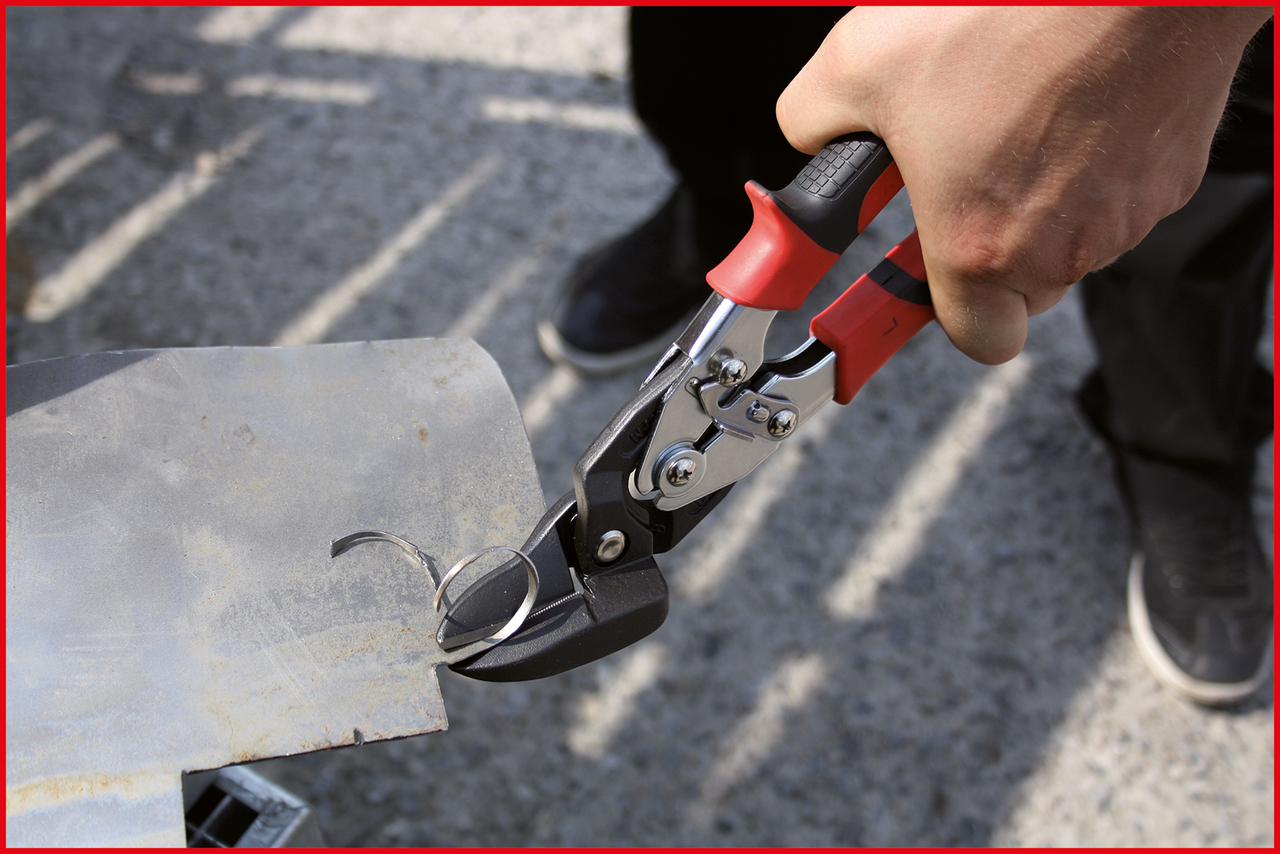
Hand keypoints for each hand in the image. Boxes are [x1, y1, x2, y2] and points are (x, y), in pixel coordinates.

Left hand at [777, 6, 1270, 363]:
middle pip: (1021, 291)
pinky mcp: (1176, 172)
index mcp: (979, 247)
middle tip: (957, 181)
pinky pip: (1120, 192)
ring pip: (1073, 240)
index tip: (911, 282)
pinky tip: (1063, 98)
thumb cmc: (1012, 12)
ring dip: (1037, 201)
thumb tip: (811, 135)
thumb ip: (813, 122)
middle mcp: (1063, 247)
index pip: (975, 340)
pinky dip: (1091, 162)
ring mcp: (1129, 214)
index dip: (941, 311)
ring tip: (1009, 118)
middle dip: (986, 248)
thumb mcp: (860, 63)